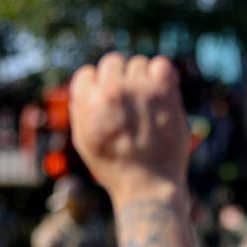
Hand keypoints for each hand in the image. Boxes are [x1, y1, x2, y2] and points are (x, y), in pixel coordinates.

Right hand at [69, 53, 188, 203]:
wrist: (148, 185)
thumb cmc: (115, 167)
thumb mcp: (84, 140)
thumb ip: (82, 108)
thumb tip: (87, 84)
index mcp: (87, 101)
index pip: (87, 73)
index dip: (97, 87)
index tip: (108, 103)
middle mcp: (111, 91)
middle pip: (113, 62)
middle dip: (119, 79)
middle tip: (130, 102)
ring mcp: (139, 89)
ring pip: (138, 63)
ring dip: (142, 79)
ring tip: (147, 104)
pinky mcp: (164, 92)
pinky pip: (162, 65)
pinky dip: (162, 74)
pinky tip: (162, 93)